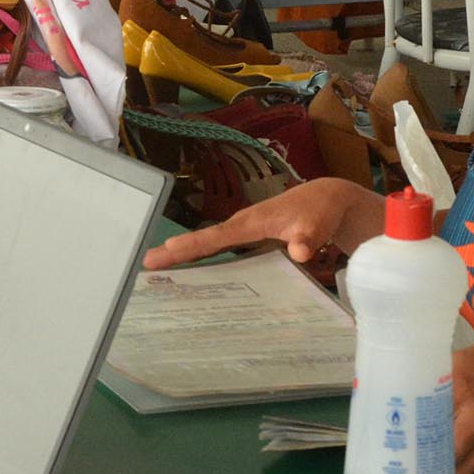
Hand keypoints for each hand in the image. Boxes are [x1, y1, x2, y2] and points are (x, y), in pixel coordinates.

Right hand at [143, 177, 379, 269]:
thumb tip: (299, 252)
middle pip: (202, 242)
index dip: (191, 247)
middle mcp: (240, 226)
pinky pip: (219, 250)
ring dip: (184, 257)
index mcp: (250, 223)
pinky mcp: (248, 239)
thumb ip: (307, 238)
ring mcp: (243, 233)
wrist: (327, 199)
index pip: (215, 238)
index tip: (165, 252)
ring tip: (157, 270)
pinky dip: (202, 259)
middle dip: (174, 252)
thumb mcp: (316, 225)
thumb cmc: (319, 211)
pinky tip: (193, 275)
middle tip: (146, 264)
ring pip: (208, 246)